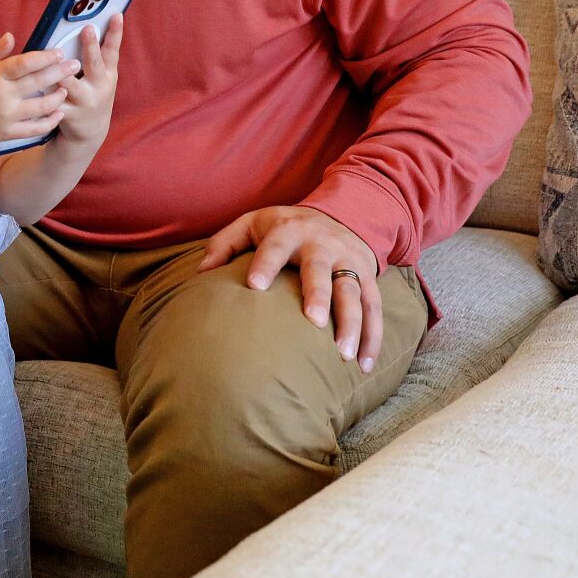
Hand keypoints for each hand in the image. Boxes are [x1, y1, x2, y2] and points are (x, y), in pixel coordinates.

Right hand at [0, 33, 77, 147]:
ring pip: (42, 106)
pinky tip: (59, 113)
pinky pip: (35, 128)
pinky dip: (50, 121)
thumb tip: (12, 35)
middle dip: (60, 72)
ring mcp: (8, 116)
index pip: (25, 63)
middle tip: (75, 65)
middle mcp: (3, 96)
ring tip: (67, 89)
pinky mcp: (9, 133)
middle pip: (38, 82)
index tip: (60, 52)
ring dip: (58, 97)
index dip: (45, 57)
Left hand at [54, 15, 123, 149]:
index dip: (116, 33)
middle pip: (94, 64)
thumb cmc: (92, 95)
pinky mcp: (68, 113)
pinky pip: (53, 100)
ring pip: (69, 83)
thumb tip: (89, 25)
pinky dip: (43, 92)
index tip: (116, 15)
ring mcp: (84, 101)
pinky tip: (33, 82)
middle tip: (87, 29)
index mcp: (108, 75)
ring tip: (53, 55)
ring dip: (60, 70)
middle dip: (91, 46)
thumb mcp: (102, 79)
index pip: (113, 51)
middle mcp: (99, 87)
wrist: (90, 133)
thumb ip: (96, 58)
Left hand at [199, 206, 384, 370]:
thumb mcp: (254, 223)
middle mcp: (323, 245)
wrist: (345, 213)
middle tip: (314, 322)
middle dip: (319, 295)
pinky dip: (374, 336)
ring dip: (352, 323)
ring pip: (354, 292)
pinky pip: (375, 308)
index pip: (276, 245)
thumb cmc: (287, 227)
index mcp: (291, 231)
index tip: (254, 286)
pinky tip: (365, 364)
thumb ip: (225, 243)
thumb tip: (202, 273)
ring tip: (344, 355)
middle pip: (322, 271)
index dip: (266, 263)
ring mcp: (349, 261)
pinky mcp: (369, 277)